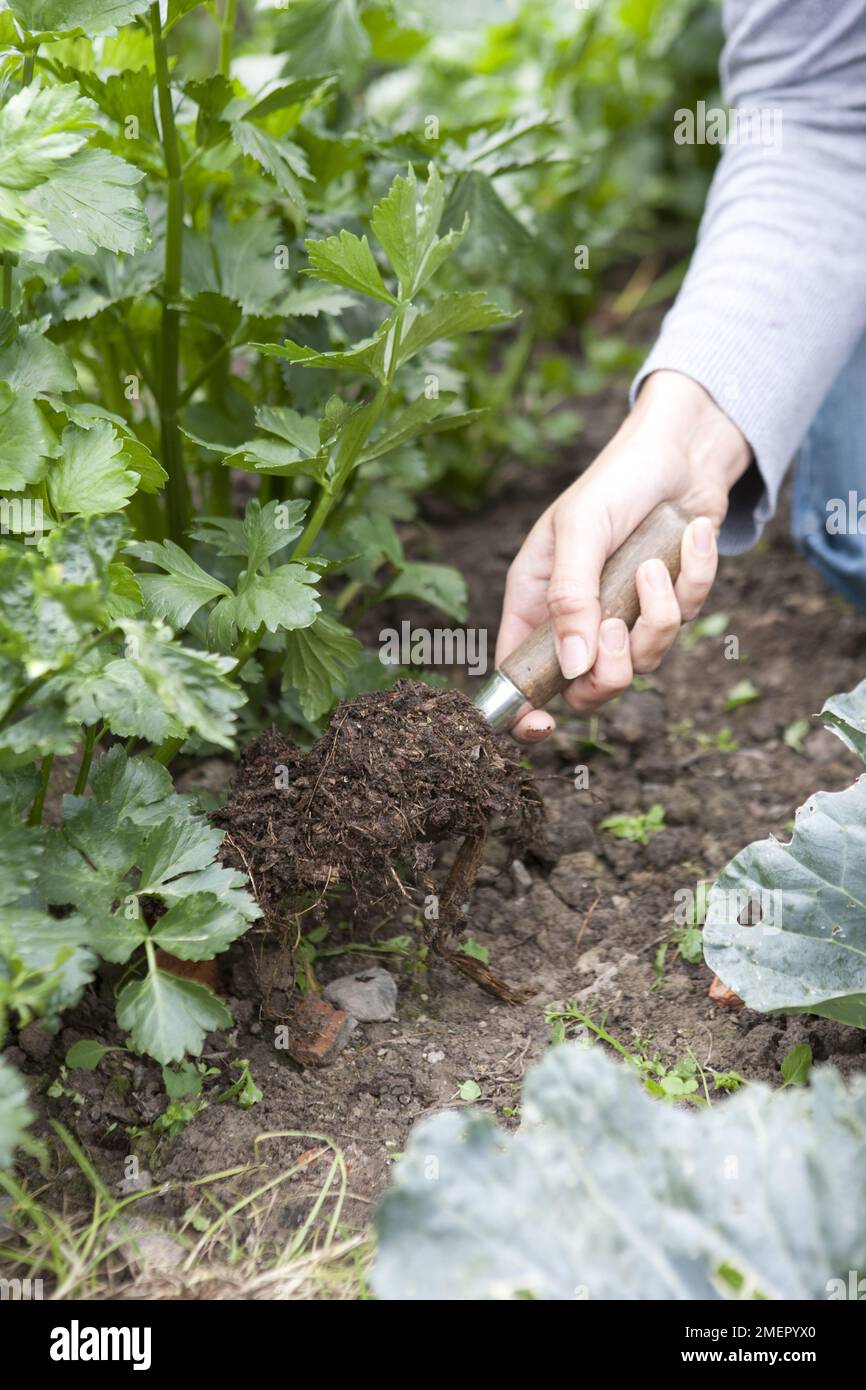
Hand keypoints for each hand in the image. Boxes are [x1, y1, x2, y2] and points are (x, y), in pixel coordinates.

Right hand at [496, 370, 751, 741]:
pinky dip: (694, 579)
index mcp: (536, 601)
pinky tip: (692, 537)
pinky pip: (686, 619)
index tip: (542, 726)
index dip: (524, 710)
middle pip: (587, 689)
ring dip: (658, 615)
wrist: (684, 447)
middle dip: (611, 670)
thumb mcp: (581, 529)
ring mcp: (625, 614)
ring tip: (654, 563)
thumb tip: (572, 666)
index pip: (518, 674)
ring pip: (643, 661)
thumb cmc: (616, 479)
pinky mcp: (669, 604)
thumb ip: (571, 598)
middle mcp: (577, 617)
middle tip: (617, 623)